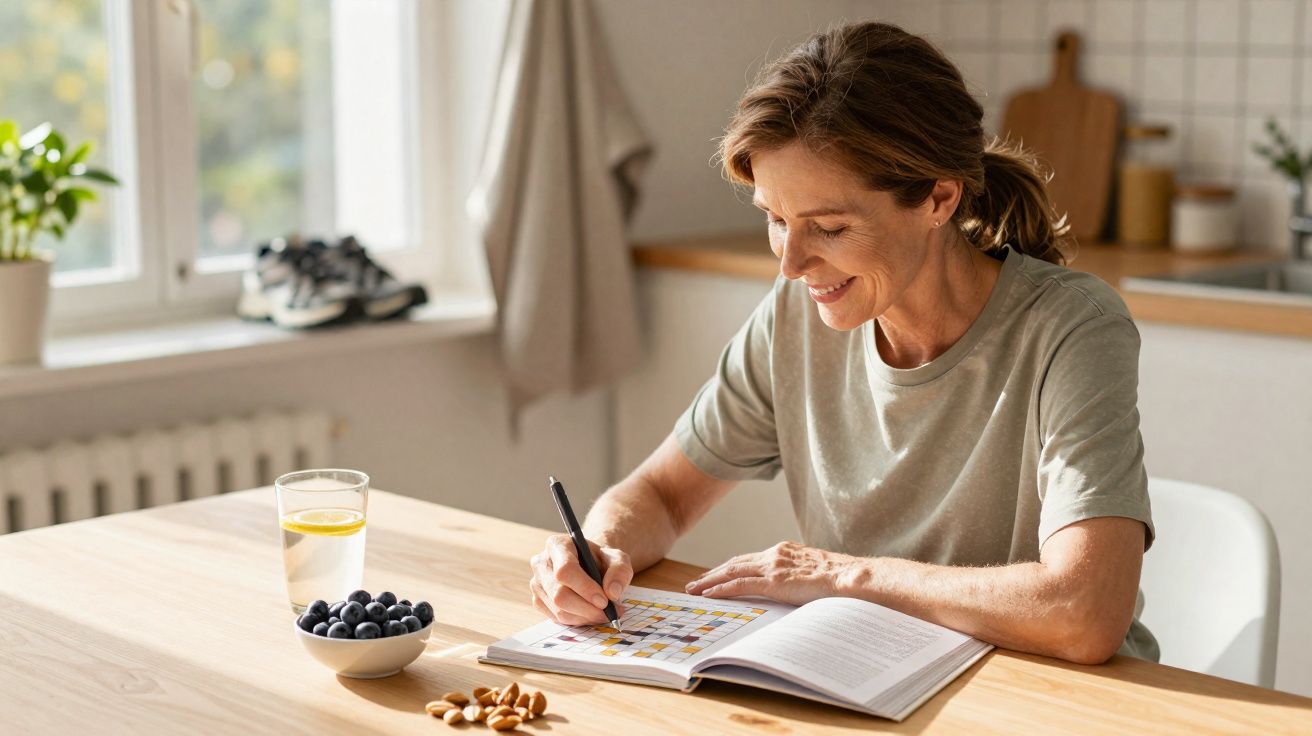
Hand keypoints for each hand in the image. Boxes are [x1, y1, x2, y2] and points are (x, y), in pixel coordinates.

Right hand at [530, 534, 632, 625]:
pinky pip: (557, 618)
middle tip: (608, 613)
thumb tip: (612, 593)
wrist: (590, 566)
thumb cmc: (601, 560)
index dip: (585, 588)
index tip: (604, 601)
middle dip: (587, 608)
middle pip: (559, 594)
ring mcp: (537, 583)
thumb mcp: (618, 559)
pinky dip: (577, 621)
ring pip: (559, 610)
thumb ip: (620, 571)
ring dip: (585, 617)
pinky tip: (589, 614)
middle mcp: (541, 563)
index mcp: (558, 545)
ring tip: (603, 614)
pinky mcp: (538, 600)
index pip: (565, 570)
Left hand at [684, 541, 859, 605]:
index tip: (716, 576)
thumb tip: (793, 590)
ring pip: (732, 571)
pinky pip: (739, 584)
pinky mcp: (773, 581)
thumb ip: (799, 577)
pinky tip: (708, 595)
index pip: (750, 559)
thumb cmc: (840, 579)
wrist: (850, 577)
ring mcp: (773, 566)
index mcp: (784, 551)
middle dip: (713, 573)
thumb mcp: (814, 573)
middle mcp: (775, 554)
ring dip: (710, 581)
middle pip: (735, 563)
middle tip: (695, 583)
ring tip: (693, 589)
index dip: (730, 568)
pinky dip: (721, 589)